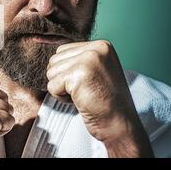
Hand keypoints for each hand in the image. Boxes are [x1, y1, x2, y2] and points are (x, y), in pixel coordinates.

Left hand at [46, 40, 152, 157]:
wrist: (120, 124)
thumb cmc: (105, 101)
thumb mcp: (96, 70)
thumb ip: (78, 59)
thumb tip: (53, 59)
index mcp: (101, 45)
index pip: (62, 51)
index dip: (68, 71)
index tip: (88, 83)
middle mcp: (95, 49)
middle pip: (54, 61)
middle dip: (63, 80)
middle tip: (85, 90)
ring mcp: (87, 61)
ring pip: (51, 72)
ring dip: (61, 89)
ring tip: (83, 95)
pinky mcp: (78, 76)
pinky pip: (52, 86)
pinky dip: (61, 97)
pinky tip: (80, 100)